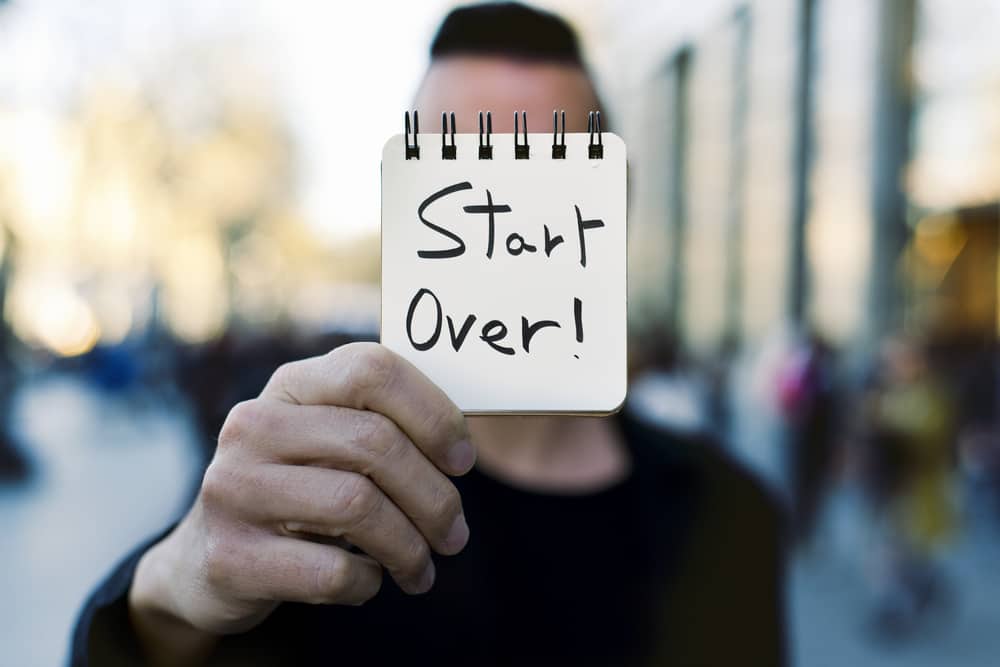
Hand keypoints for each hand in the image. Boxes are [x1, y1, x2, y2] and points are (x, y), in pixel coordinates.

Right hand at [129, 343, 473, 654]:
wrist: (205, 560)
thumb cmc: (299, 491)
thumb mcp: (330, 443)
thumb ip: (386, 426)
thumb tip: (466, 441)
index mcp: (290, 385)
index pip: (372, 369)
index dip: (433, 413)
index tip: (463, 460)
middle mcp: (253, 425)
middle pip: (374, 443)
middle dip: (434, 497)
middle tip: (456, 535)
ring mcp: (233, 488)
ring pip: (357, 506)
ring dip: (409, 547)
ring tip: (423, 569)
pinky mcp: (229, 556)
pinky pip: (331, 571)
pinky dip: (366, 582)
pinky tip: (368, 581)